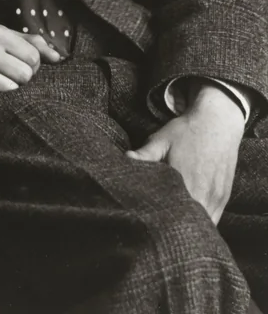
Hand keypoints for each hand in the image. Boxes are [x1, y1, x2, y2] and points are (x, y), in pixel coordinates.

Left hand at [126, 82, 243, 223]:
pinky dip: (203, 222)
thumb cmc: (186, 131)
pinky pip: (214, 219)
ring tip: (173, 224)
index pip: (170, 210)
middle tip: (158, 224)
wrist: (218, 122)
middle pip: (186, 222)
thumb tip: (125, 160)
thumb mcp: (161, 140)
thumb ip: (144, 155)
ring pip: (202, 224)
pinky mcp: (224, 198)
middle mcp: (202, 194)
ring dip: (189, 225)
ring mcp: (215, 198)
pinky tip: (191, 220)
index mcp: (184, 181)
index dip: (159, 218)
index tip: (148, 219)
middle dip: (173, 225)